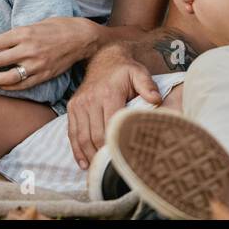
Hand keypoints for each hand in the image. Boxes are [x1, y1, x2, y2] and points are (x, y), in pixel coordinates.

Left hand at [0, 16, 90, 89]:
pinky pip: (19, 85)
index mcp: (25, 34)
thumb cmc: (59, 26)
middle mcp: (28, 51)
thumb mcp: (35, 23)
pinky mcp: (42, 76)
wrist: (82, 38)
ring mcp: (36, 66)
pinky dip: (5, 86)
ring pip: (4, 78)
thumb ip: (16, 34)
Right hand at [66, 47, 160, 168]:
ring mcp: (79, 104)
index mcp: (109, 93)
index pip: (110, 126)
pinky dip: (77, 150)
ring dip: (89, 156)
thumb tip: (156, 101)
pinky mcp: (72, 107)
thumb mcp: (139, 73)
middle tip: (113, 170)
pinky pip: (72, 132)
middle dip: (103, 154)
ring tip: (99, 170)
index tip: (123, 159)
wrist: (104, 58)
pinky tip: (84, 163)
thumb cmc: (125, 70)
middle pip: (95, 135)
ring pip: (82, 137)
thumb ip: (148, 86)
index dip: (115, 144)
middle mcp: (91, 99)